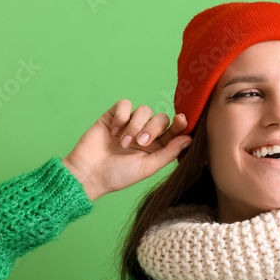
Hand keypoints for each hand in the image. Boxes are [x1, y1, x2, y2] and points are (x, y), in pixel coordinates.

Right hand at [61, 100, 192, 200]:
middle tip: (140, 142)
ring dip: (135, 125)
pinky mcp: (113, 116)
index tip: (181, 120)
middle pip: (160, 118)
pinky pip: (125, 104)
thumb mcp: (147, 167)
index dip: (180, 124)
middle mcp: (144, 134)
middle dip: (152, 128)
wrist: (89, 173)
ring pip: (144, 110)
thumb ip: (169, 153)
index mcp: (156, 148)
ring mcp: (129, 124)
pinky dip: (122, 116)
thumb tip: (189, 139)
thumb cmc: (118, 175)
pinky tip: (114, 131)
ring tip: (123, 142)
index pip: (173, 131)